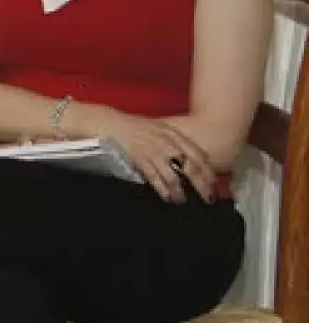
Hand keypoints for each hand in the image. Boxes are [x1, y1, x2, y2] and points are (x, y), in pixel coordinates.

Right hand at [77, 105, 215, 202]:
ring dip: (180, 190)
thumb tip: (192, 157)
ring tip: (183, 201)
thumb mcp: (158, 128)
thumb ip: (174, 141)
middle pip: (190, 166)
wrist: (108, 122)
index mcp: (172, 134)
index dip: (208, 171)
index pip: (197, 154)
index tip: (214, 184)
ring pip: (173, 174)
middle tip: (208, 198)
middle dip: (201, 184)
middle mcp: (166, 141)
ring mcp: (152, 150)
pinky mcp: (139, 157)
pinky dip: (163, 189)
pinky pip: (154, 177)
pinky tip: (167, 198)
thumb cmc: (132, 127)